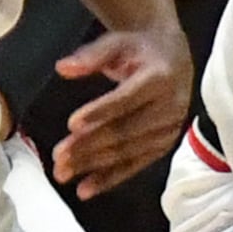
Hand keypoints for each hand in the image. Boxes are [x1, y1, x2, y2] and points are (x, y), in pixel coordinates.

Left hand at [45, 20, 192, 195]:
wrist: (174, 59)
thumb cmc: (139, 49)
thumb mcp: (117, 42)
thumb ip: (91, 55)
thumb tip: (64, 67)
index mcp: (160, 76)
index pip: (127, 98)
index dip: (100, 111)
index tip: (72, 124)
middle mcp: (170, 106)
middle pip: (125, 130)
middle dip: (89, 145)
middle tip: (59, 156)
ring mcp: (169, 130)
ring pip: (127, 152)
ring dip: (93, 165)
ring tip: (63, 172)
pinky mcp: (164, 146)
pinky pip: (135, 166)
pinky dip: (109, 179)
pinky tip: (85, 189)